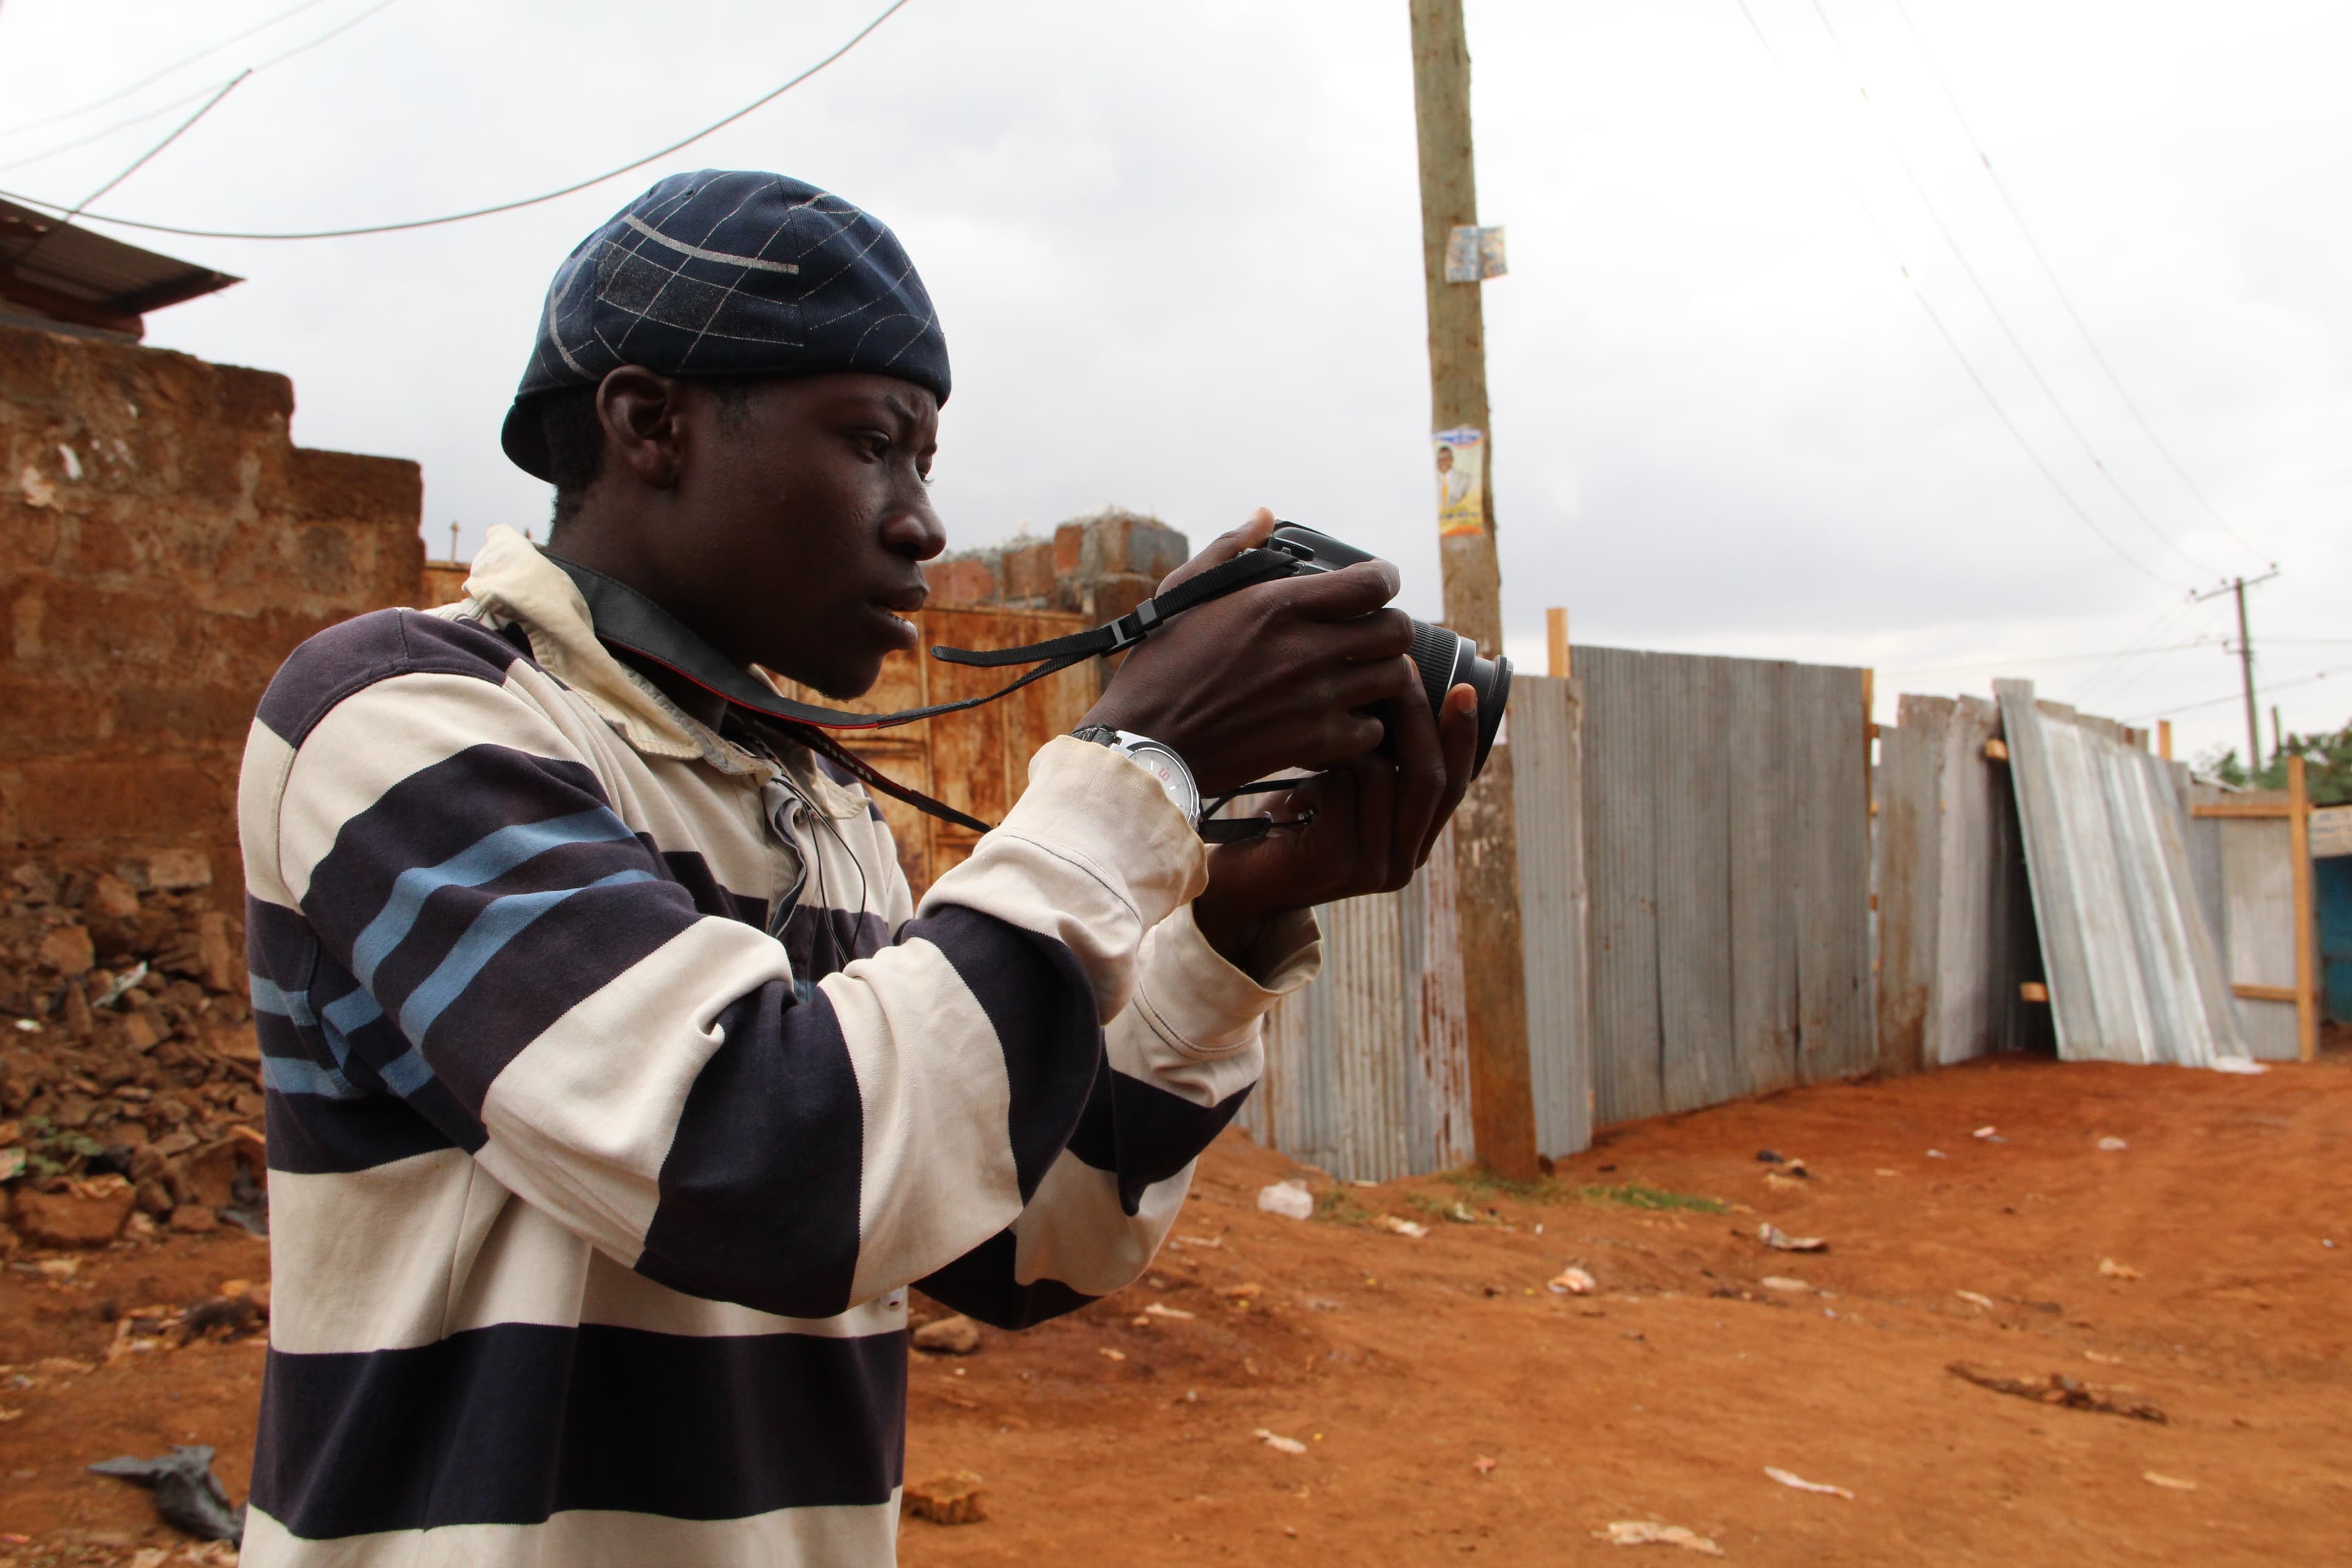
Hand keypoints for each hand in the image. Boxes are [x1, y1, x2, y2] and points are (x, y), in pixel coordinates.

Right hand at [1079, 509, 1418, 794]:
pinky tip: (1342, 719)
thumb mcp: (1186, 594)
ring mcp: (1315, 699)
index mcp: (1277, 604)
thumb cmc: (1160, 666)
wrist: (1145, 743)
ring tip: (1361, 677)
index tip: (1376, 586)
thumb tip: (1265, 516)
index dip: (1384, 580)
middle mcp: (1305, 649)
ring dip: (1382, 676)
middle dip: (1389, 630)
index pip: (1373, 583)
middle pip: (1397, 631)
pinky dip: (1364, 726)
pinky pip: (1372, 731)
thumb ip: (1231, 549)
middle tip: (1369, 636)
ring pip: (1394, 680)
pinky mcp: (1313, 744)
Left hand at [1190, 680, 1479, 974]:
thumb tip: (1403, 689)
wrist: (1236, 885)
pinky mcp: (1338, 863)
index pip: (1455, 785)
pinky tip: (1295, 779)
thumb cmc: (1286, 824)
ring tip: (1322, 735)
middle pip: (1430, 779)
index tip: (1466, 688)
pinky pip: (1344, 789)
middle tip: (1402, 670)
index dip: (1462, 737)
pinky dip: (1319, 769)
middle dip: (1418, 718)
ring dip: (1354, 742)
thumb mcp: (1341, 788)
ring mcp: (1374, 868)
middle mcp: (1403, 862)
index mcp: (1413, 842)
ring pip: (1385, 777)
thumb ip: (1378, 763)